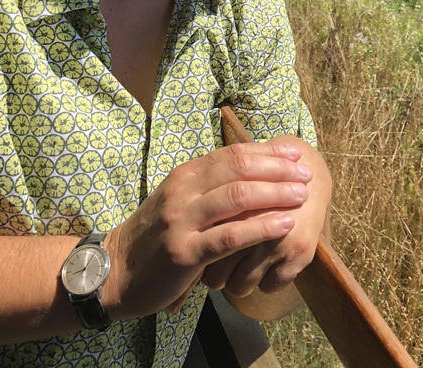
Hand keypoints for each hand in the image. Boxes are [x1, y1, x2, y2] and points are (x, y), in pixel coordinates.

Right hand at [102, 139, 312, 318]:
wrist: (115, 270)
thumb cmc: (156, 235)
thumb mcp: (181, 200)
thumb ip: (211, 187)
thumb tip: (256, 171)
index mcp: (186, 174)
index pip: (233, 153)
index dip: (268, 151)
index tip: (296, 152)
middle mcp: (184, 190)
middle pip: (239, 168)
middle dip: (278, 169)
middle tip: (306, 173)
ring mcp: (182, 220)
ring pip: (237, 197)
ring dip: (275, 194)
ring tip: (302, 195)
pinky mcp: (184, 252)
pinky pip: (230, 236)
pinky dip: (262, 228)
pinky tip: (284, 225)